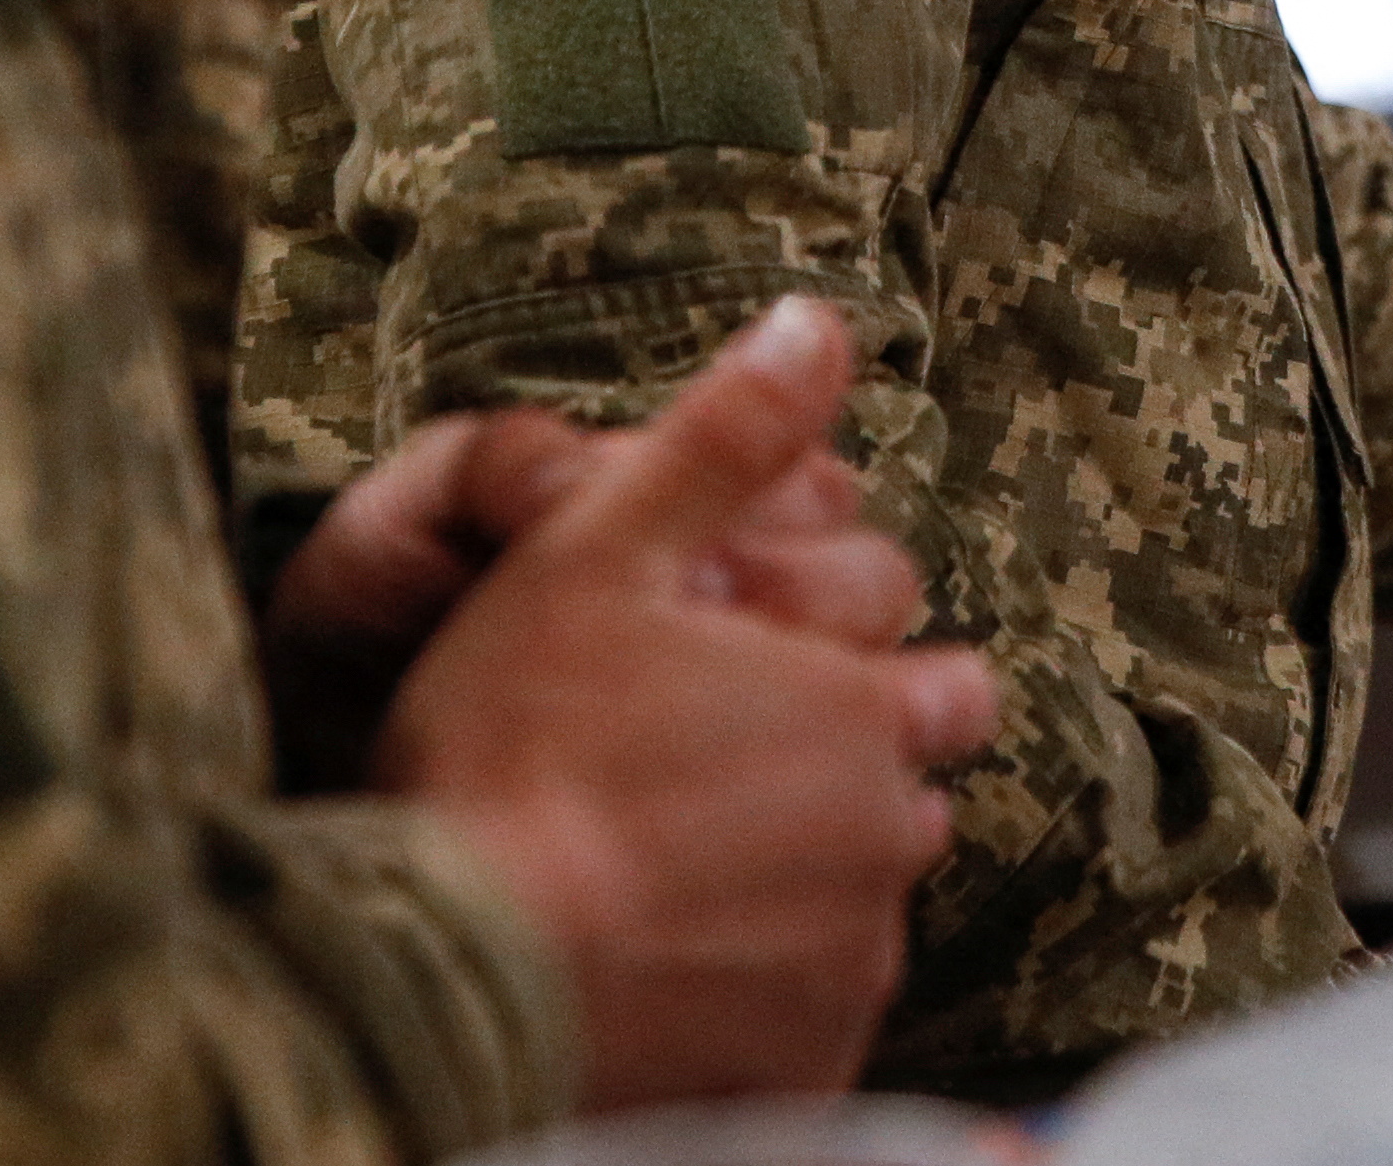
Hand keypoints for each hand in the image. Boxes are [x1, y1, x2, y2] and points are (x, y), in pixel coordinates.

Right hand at [373, 299, 1000, 1107]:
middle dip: (830, 792)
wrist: (445, 972)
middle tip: (692, 791)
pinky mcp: (800, 1073)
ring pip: (854, 915)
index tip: (769, 695)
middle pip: (901, 804)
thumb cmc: (512, 750)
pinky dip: (754, 1001)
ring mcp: (846, 972)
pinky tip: (658, 970)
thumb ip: (727, 438)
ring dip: (791, 896)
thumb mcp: (602, 551)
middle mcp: (883, 845)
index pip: (947, 688)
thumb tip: (820, 320)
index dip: (865, 683)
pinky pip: (808, 1027)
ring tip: (660, 881)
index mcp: (862, 714)